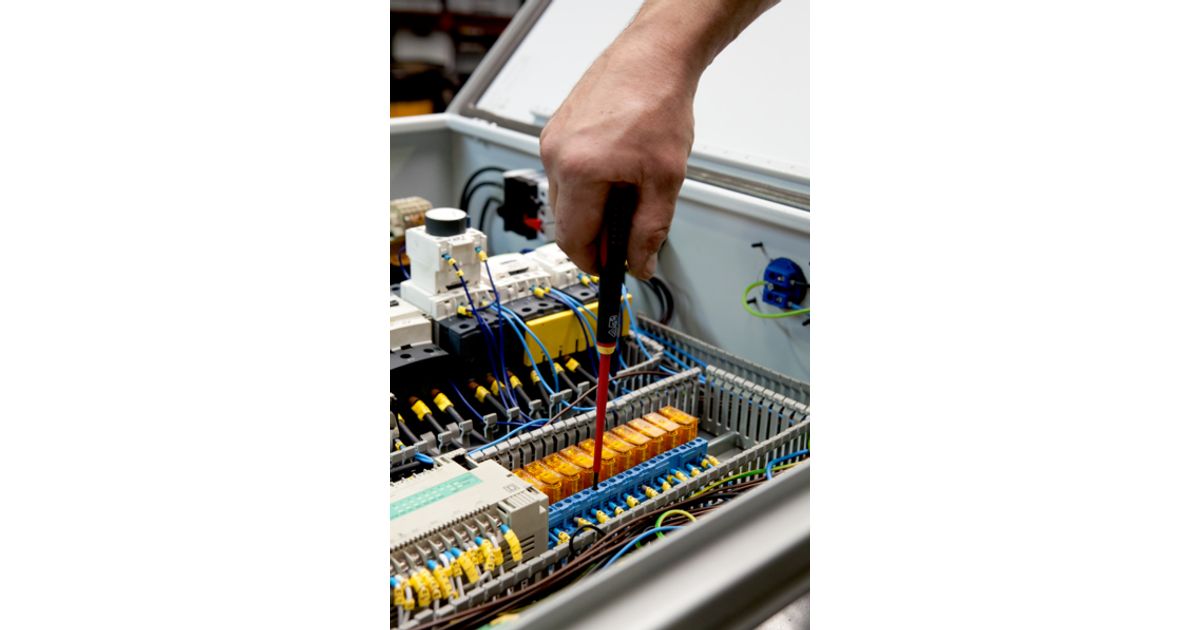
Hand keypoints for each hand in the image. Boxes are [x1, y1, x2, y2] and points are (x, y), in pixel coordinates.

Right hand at [539, 31, 695, 279]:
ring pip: (565, 198)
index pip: (572, 240)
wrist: (653, 57)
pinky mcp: (555, 130)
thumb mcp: (665, 179)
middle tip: (628, 232)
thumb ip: (651, 230)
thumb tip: (639, 263)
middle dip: (595, 234)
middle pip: (564, 221)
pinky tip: (616, 169)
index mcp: (578, 171)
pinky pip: (565, 172)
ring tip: (627, 190)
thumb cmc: (658, 102)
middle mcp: (555, 155)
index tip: (610, 269)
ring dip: (592, 206)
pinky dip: (588, 182)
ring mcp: (551, 140)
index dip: (593, 262)